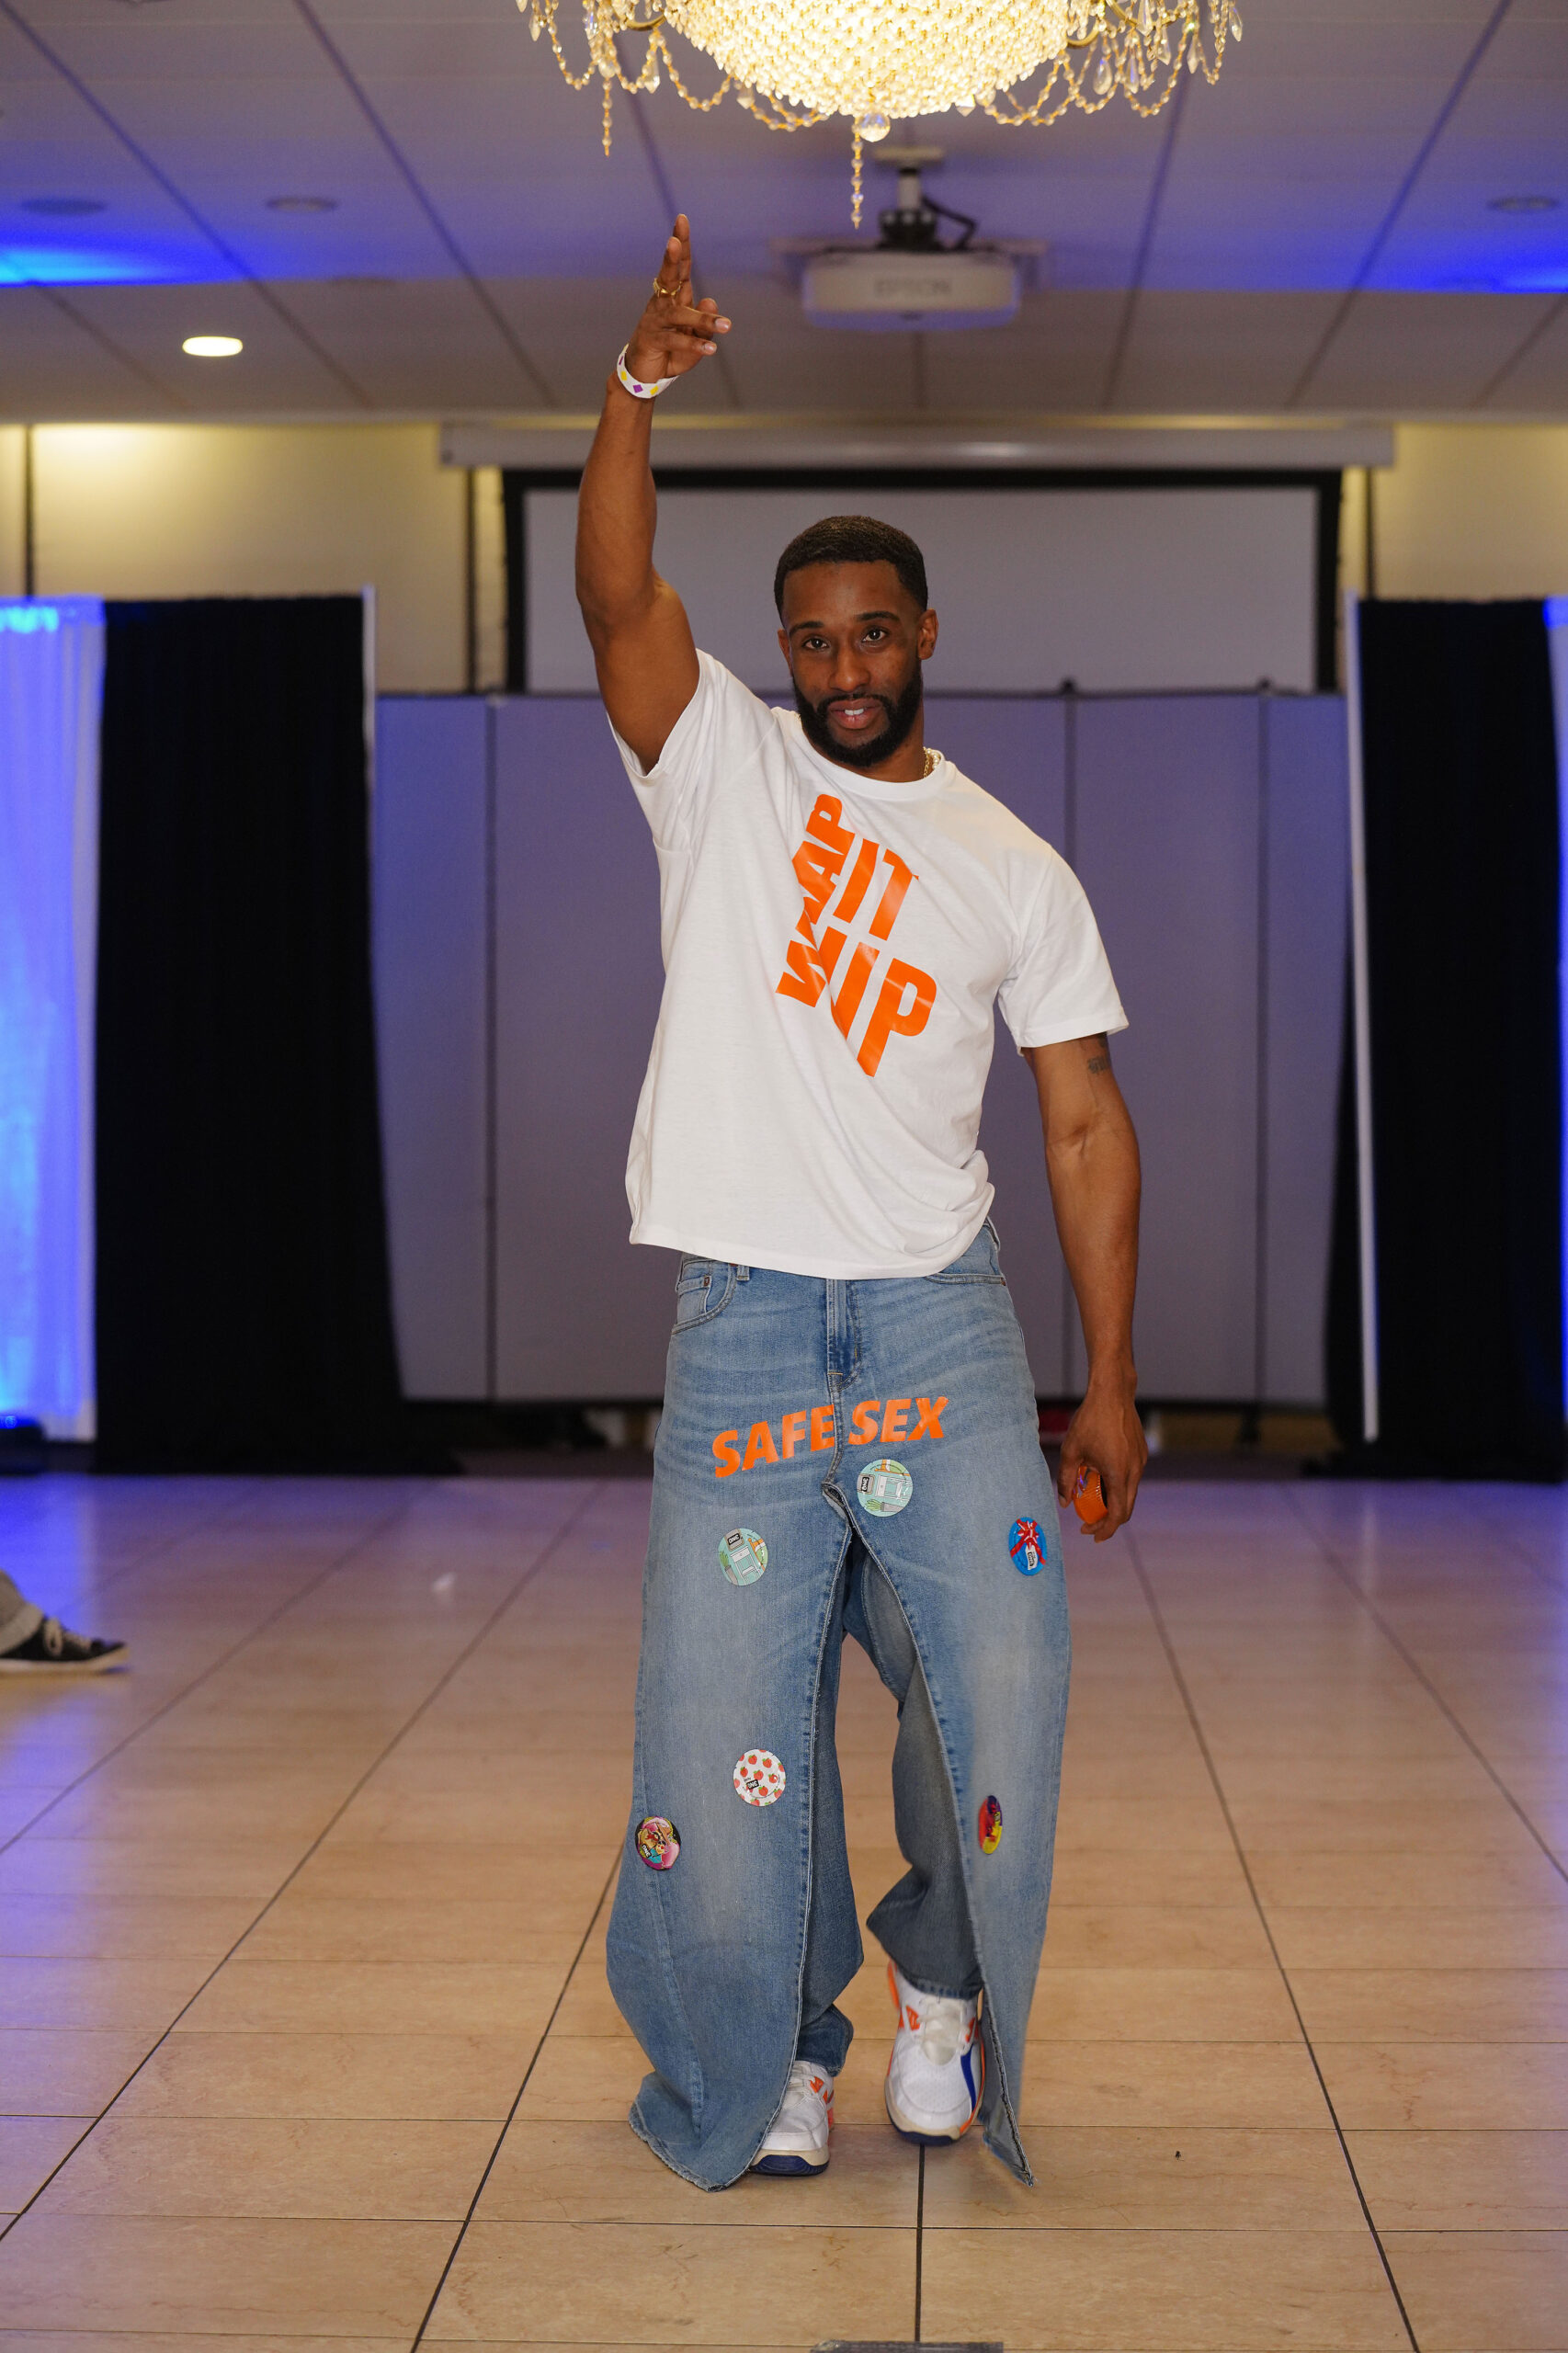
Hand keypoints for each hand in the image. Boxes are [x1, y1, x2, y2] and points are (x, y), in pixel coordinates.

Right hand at [623, 214, 729, 385]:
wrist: (646, 375)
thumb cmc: (672, 351)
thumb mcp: (695, 335)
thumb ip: (705, 321)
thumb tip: (711, 300)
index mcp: (673, 296)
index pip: (680, 267)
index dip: (681, 244)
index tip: (681, 219)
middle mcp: (662, 303)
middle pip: (668, 276)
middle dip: (672, 257)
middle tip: (675, 240)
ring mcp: (656, 321)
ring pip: (680, 314)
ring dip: (704, 319)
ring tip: (726, 326)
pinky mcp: (653, 340)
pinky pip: (676, 340)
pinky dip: (695, 344)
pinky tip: (711, 349)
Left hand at [1057, 1375, 1146, 1542]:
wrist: (1112, 1392)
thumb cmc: (1090, 1420)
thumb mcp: (1071, 1451)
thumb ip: (1067, 1479)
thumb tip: (1064, 1502)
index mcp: (1119, 1473)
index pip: (1117, 1515)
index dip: (1105, 1530)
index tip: (1091, 1535)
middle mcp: (1135, 1470)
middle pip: (1126, 1508)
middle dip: (1107, 1520)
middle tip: (1088, 1524)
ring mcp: (1141, 1461)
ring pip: (1129, 1493)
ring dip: (1112, 1502)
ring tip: (1090, 1499)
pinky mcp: (1141, 1452)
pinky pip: (1131, 1477)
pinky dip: (1118, 1486)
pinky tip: (1100, 1477)